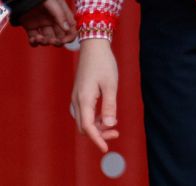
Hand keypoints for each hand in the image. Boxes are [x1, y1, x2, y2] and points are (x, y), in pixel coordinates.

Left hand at [19, 0, 76, 45]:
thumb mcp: (55, 3)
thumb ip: (61, 16)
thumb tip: (68, 29)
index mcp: (63, 16)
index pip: (70, 30)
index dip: (69, 37)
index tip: (63, 40)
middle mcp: (54, 22)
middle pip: (59, 38)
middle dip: (56, 42)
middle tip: (51, 40)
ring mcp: (43, 26)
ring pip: (47, 40)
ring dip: (44, 42)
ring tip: (38, 38)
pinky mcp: (31, 28)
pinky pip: (34, 40)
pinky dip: (34, 43)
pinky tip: (33, 39)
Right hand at [71, 38, 119, 153]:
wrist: (93, 47)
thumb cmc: (104, 64)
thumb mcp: (111, 84)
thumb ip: (110, 105)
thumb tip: (110, 125)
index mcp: (84, 100)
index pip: (87, 127)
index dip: (96, 139)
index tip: (105, 149)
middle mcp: (77, 101)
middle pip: (84, 126)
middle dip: (98, 134)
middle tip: (116, 133)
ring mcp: (77, 98)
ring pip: (84, 120)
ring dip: (97, 126)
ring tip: (114, 126)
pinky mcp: (80, 95)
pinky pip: (85, 113)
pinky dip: (94, 119)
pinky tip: (107, 116)